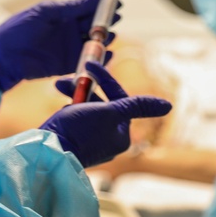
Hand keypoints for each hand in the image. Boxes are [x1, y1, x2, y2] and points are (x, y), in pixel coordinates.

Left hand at [0, 0, 117, 90]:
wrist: (2, 56)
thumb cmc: (20, 28)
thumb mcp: (47, 13)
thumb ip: (73, 7)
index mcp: (64, 14)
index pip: (89, 7)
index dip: (104, 4)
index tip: (117, 1)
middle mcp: (69, 30)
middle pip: (95, 25)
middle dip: (107, 21)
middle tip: (115, 19)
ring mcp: (69, 47)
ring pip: (94, 43)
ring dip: (104, 40)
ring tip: (109, 36)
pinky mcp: (67, 65)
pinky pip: (87, 61)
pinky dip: (98, 59)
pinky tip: (106, 55)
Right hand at [40, 62, 171, 167]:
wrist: (47, 151)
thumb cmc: (78, 129)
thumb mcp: (109, 112)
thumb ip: (137, 106)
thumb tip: (168, 105)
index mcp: (122, 134)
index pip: (120, 98)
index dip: (105, 78)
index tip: (88, 65)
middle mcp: (110, 139)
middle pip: (102, 103)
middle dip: (85, 88)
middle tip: (66, 80)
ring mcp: (93, 142)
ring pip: (88, 109)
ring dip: (75, 95)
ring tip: (59, 88)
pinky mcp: (76, 142)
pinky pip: (77, 119)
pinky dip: (69, 108)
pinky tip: (60, 108)